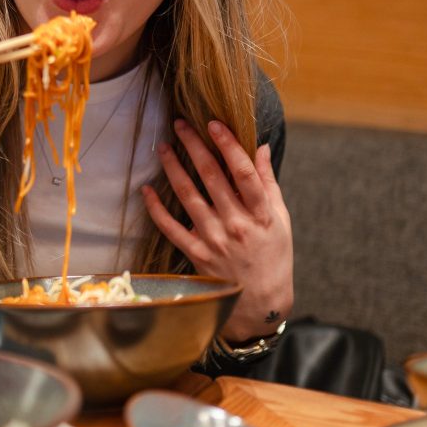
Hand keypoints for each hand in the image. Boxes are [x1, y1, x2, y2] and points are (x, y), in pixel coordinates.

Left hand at [141, 118, 292, 341]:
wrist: (261, 302)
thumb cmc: (274, 255)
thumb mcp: (281, 219)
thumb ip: (268, 182)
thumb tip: (261, 147)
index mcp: (261, 214)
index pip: (243, 172)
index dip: (228, 146)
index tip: (213, 124)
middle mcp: (236, 224)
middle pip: (211, 177)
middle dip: (194, 146)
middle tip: (180, 124)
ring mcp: (214, 239)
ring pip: (188, 196)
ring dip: (173, 169)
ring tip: (163, 147)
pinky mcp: (196, 253)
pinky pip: (171, 228)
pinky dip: (156, 208)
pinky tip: (146, 190)